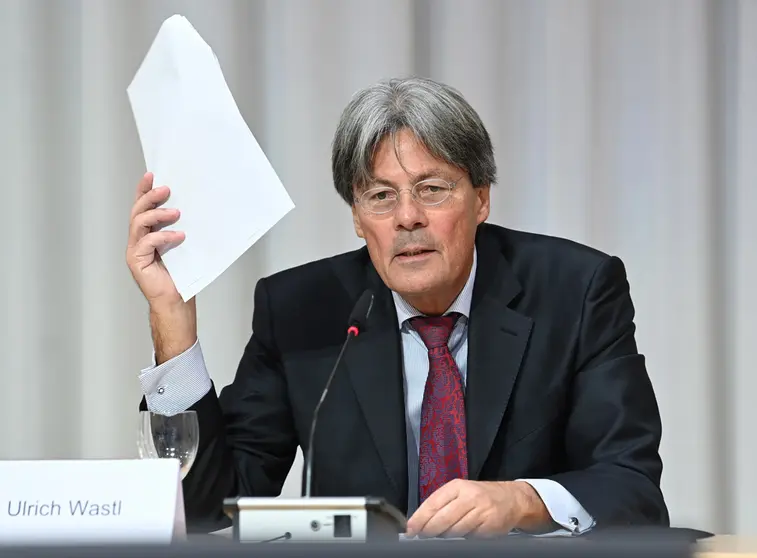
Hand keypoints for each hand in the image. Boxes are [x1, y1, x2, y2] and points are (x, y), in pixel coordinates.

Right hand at [126, 172, 184, 306]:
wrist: (176, 300)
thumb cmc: (180, 274)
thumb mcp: (182, 245)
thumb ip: (179, 228)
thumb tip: (190, 207)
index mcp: (147, 233)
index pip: (142, 207)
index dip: (143, 190)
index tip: (152, 175)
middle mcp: (137, 239)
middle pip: (137, 211)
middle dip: (150, 197)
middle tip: (166, 189)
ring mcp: (135, 250)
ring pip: (139, 223)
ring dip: (157, 214)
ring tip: (176, 213)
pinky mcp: (136, 260)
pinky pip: (147, 242)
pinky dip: (163, 236)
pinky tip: (179, 236)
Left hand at [405, 479, 549, 538]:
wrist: (512, 498)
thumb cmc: (480, 496)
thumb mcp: (461, 492)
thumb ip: (442, 503)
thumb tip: (421, 521)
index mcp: (457, 486)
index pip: (433, 502)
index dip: (420, 518)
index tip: (410, 528)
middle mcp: (469, 496)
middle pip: (443, 518)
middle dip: (429, 530)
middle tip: (422, 536)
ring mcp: (481, 510)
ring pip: (455, 530)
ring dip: (446, 535)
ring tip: (443, 535)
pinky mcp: (490, 524)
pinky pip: (470, 536)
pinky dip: (463, 538)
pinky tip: (462, 535)